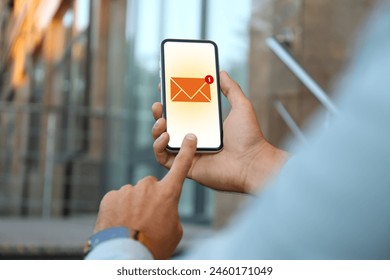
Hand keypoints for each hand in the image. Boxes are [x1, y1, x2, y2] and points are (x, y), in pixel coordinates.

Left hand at [93, 134, 196, 258]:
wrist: (124, 255)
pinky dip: (119, 210)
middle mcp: (148, 187)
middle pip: (151, 186)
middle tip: (147, 218)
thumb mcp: (174, 231)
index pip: (181, 167)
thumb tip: (163, 207)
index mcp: (168, 193)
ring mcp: (127, 190)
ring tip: (132, 225)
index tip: (190, 137)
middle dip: (150, 198)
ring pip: (133, 194)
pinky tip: (120, 224)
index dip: (186, 152)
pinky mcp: (111, 196)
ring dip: (133, 206)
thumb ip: (171, 212)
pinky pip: (118, 200)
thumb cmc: (154, 245)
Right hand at [152, 71, 287, 192]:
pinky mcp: (186, 166)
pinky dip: (160, 147)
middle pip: (169, 125)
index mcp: (205, 126)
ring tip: (162, 121)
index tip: (164, 88)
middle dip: (159, 113)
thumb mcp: (241, 106)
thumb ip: (231, 89)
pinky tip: (167, 136)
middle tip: (159, 104)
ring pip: (162, 141)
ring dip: (156, 130)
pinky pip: (164, 159)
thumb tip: (220, 72)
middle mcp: (194, 139)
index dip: (171, 101)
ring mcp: (188, 153)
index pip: (182, 112)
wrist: (252, 163)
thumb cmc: (249, 137)